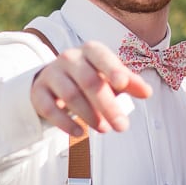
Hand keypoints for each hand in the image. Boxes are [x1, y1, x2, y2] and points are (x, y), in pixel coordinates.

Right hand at [30, 43, 152, 137]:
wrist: (53, 80)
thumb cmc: (89, 76)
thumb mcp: (110, 76)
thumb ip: (129, 83)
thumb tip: (147, 92)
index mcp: (91, 51)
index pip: (102, 57)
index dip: (112, 69)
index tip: (122, 84)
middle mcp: (70, 58)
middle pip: (88, 81)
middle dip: (107, 105)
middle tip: (122, 126)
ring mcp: (52, 74)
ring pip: (70, 95)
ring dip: (89, 115)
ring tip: (104, 129)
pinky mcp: (38, 92)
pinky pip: (49, 108)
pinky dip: (65, 123)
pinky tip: (79, 133)